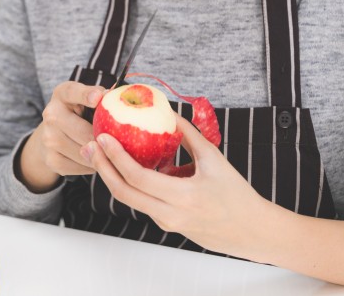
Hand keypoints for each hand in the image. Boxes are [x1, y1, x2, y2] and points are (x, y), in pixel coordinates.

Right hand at [18, 81, 104, 192]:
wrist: (52, 134)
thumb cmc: (79, 112)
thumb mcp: (86, 99)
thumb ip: (101, 96)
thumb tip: (115, 96)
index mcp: (62, 94)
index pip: (73, 92)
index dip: (85, 95)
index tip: (97, 98)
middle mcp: (51, 115)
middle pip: (85, 132)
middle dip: (104, 139)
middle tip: (120, 143)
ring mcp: (48, 138)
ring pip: (85, 153)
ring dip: (101, 155)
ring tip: (110, 152)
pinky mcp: (50, 159)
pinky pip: (80, 168)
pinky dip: (92, 167)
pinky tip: (97, 160)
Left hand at [82, 114, 273, 255]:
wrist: (253, 231)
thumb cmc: (237, 194)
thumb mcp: (214, 160)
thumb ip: (189, 136)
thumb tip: (169, 112)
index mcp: (182, 197)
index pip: (137, 177)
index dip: (116, 157)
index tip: (103, 137)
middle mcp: (169, 214)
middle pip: (123, 192)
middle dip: (102, 167)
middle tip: (91, 146)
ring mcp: (167, 223)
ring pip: (130, 199)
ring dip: (114, 176)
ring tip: (102, 153)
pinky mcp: (167, 225)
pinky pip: (144, 202)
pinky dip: (133, 184)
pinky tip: (131, 165)